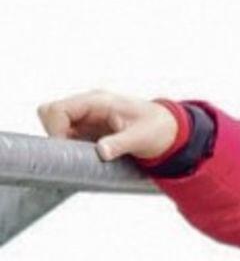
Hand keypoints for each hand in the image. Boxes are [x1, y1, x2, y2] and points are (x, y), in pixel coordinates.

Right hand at [37, 90, 179, 163]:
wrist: (168, 130)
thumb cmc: (157, 128)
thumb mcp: (141, 138)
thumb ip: (120, 144)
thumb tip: (101, 151)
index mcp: (98, 102)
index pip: (57, 109)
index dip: (54, 130)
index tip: (66, 150)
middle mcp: (88, 107)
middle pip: (50, 115)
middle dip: (55, 135)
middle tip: (73, 153)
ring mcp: (86, 118)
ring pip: (56, 127)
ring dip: (63, 144)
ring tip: (84, 157)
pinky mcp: (88, 131)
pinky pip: (67, 137)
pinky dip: (70, 149)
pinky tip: (86, 158)